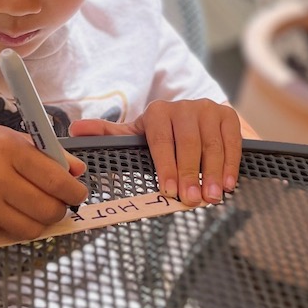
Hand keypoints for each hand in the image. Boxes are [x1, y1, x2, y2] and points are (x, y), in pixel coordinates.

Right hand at [0, 124, 86, 238]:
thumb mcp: (0, 137)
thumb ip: (40, 153)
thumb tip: (76, 170)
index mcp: (8, 148)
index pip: (56, 179)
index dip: (74, 191)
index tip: (76, 193)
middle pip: (49, 208)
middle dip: (59, 210)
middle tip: (55, 204)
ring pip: (32, 228)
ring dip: (39, 223)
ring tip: (32, 210)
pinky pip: (7, 233)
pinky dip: (12, 226)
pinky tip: (2, 211)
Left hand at [69, 99, 250, 205]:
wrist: (195, 119)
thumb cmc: (162, 135)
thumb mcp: (136, 135)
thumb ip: (108, 134)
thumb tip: (75, 130)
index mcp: (158, 112)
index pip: (161, 140)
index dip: (166, 166)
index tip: (169, 191)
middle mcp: (184, 107)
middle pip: (188, 143)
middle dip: (190, 174)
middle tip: (193, 200)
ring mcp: (207, 108)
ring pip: (211, 143)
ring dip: (213, 172)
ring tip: (212, 197)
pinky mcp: (228, 114)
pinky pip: (232, 139)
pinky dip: (231, 162)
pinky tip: (229, 183)